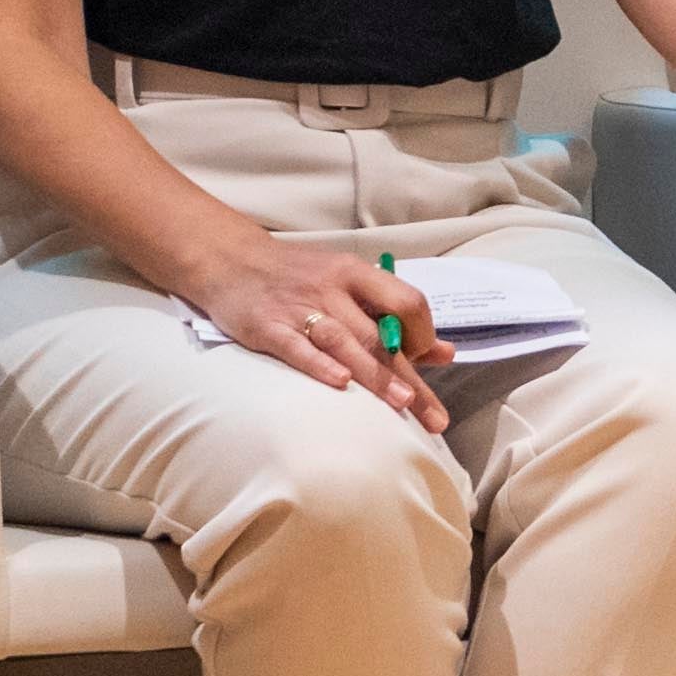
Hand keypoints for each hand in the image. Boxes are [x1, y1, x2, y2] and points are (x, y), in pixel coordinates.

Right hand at [187, 240, 447, 430]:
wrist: (231, 258)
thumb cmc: (299, 276)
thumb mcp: (349, 282)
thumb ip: (393, 315)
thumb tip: (445, 353)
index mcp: (356, 273)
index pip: (406, 301)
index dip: (423, 333)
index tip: (428, 360)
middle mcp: (332, 288)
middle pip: (380, 335)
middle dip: (410, 377)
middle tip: (435, 417)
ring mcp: (299, 307)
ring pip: (345, 342)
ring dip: (376, 374)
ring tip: (402, 404)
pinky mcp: (268, 326)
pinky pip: (297, 347)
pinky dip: (319, 364)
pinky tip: (341, 383)